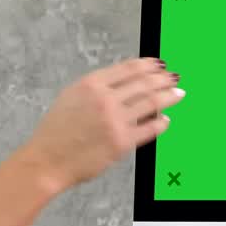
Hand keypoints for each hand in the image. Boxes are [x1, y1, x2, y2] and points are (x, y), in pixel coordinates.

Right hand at [23, 57, 181, 190]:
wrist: (47, 160)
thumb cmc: (55, 132)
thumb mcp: (70, 97)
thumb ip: (96, 87)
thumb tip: (124, 82)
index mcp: (91, 84)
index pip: (129, 68)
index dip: (148, 65)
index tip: (159, 65)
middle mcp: (105, 99)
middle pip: (144, 83)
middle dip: (163, 79)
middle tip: (174, 78)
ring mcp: (115, 120)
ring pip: (152, 103)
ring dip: (169, 97)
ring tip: (178, 94)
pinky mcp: (122, 142)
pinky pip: (150, 129)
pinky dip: (161, 123)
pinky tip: (165, 120)